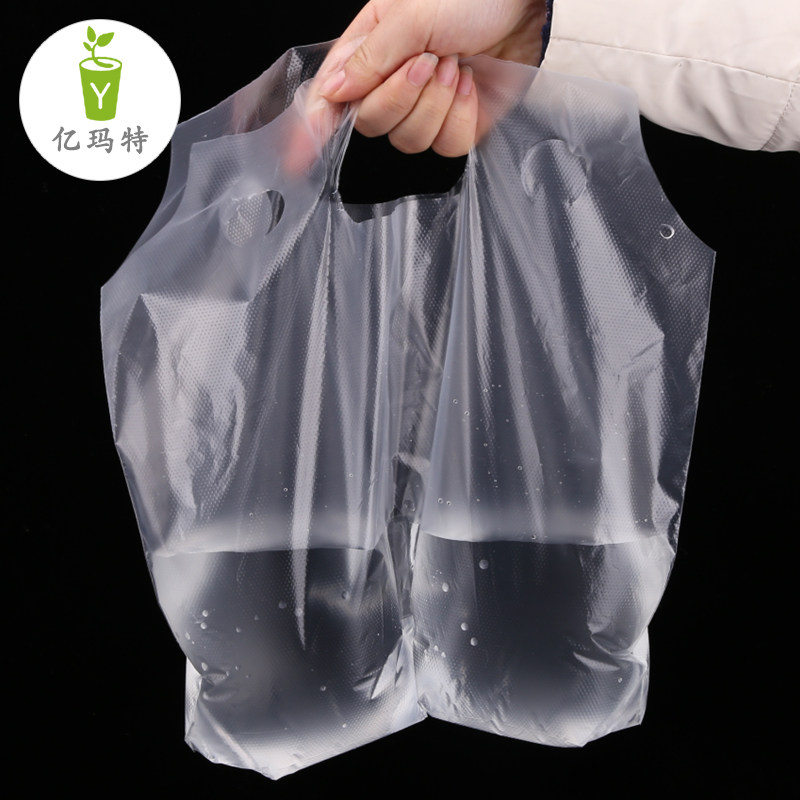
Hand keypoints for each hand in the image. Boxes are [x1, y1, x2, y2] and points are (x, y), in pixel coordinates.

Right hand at [319, 0, 546, 155]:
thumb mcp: (410, 13)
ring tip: (453, 65)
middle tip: (428, 60)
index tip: (297, 158)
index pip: (330, 98)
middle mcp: (392, 84)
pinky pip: (445, 146)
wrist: (527, 6)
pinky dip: (459, 115)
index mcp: (369, 51)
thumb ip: (368, 58)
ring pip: (408, 140)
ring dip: (434, 102)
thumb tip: (332, 93)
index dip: (313, 129)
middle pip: (372, 124)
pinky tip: (467, 85)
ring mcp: (424, 108)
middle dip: (400, 96)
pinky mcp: (456, 125)